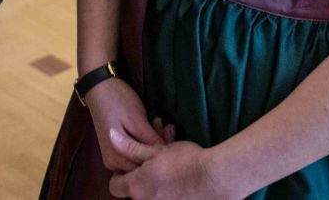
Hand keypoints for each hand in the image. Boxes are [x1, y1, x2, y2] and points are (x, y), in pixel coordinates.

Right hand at [84, 79, 168, 171]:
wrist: (99, 86)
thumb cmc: (118, 101)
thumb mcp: (137, 120)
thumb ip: (151, 142)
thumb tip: (168, 158)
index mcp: (117, 158)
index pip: (146, 169)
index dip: (162, 158)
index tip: (174, 141)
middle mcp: (113, 164)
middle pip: (144, 166)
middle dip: (160, 150)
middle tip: (169, 128)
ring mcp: (114, 158)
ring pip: (141, 159)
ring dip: (154, 145)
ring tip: (163, 125)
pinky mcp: (116, 151)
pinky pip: (135, 153)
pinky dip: (146, 143)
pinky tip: (155, 129)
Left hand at [106, 134, 230, 199]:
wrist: (217, 179)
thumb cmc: (185, 161)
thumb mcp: (156, 149)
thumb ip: (131, 147)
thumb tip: (111, 135)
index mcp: (137, 187)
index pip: (114, 186)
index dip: (119, 174)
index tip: (131, 164)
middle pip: (134, 192)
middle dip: (141, 178)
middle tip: (154, 164)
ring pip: (151, 195)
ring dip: (156, 184)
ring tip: (169, 169)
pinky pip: (166, 198)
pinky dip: (169, 191)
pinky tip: (179, 181)